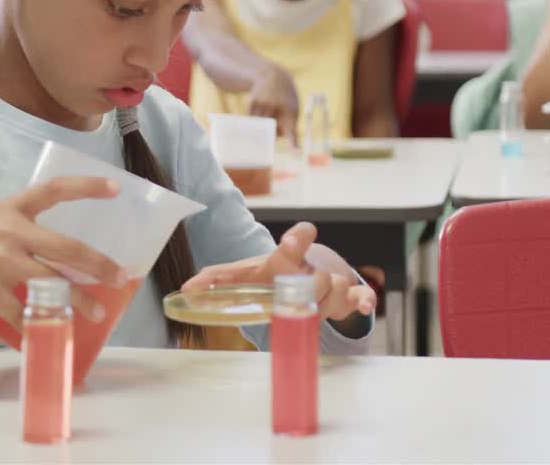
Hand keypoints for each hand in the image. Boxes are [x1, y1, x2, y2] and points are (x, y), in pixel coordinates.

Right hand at [0, 177, 127, 330]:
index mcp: (9, 209)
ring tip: (95, 313)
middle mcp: (8, 231)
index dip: (87, 187)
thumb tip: (50, 255)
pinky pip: (22, 313)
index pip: (55, 189)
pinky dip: (36, 326)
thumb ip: (15, 233)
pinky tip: (46, 334)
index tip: (115, 189)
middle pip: (67, 247)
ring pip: (52, 284)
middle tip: (120, 276)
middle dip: (99, 265)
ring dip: (78, 301)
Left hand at [182, 222, 376, 322]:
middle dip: (308, 283)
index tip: (288, 242)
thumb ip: (218, 279)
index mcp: (287, 257)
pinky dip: (363, 300)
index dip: (295, 238)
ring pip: (335, 286)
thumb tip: (187, 289)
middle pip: (315, 271)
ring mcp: (331, 281)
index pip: (298, 238)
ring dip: (325, 299)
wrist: (305, 277)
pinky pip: (360, 295)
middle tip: (298, 292)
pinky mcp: (346, 298)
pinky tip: (362, 306)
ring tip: (314, 310)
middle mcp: (312, 266)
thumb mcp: (246, 275)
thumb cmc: (272, 275)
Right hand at [248, 63, 299, 141]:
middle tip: (276, 118)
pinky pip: (251, 120)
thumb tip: (272, 139)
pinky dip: (255, 118)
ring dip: (262, 125)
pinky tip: (262, 106)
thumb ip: (286, 127)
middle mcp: (277, 109)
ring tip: (269, 110)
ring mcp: (264, 105)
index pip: (292, 133)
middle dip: (272, 132)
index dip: (294, 145)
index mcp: (291, 113)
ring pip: (259, 127)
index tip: (297, 154)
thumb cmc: (286, 99)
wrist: (274, 76)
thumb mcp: (293, 110)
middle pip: (270, 134)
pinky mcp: (252, 102)